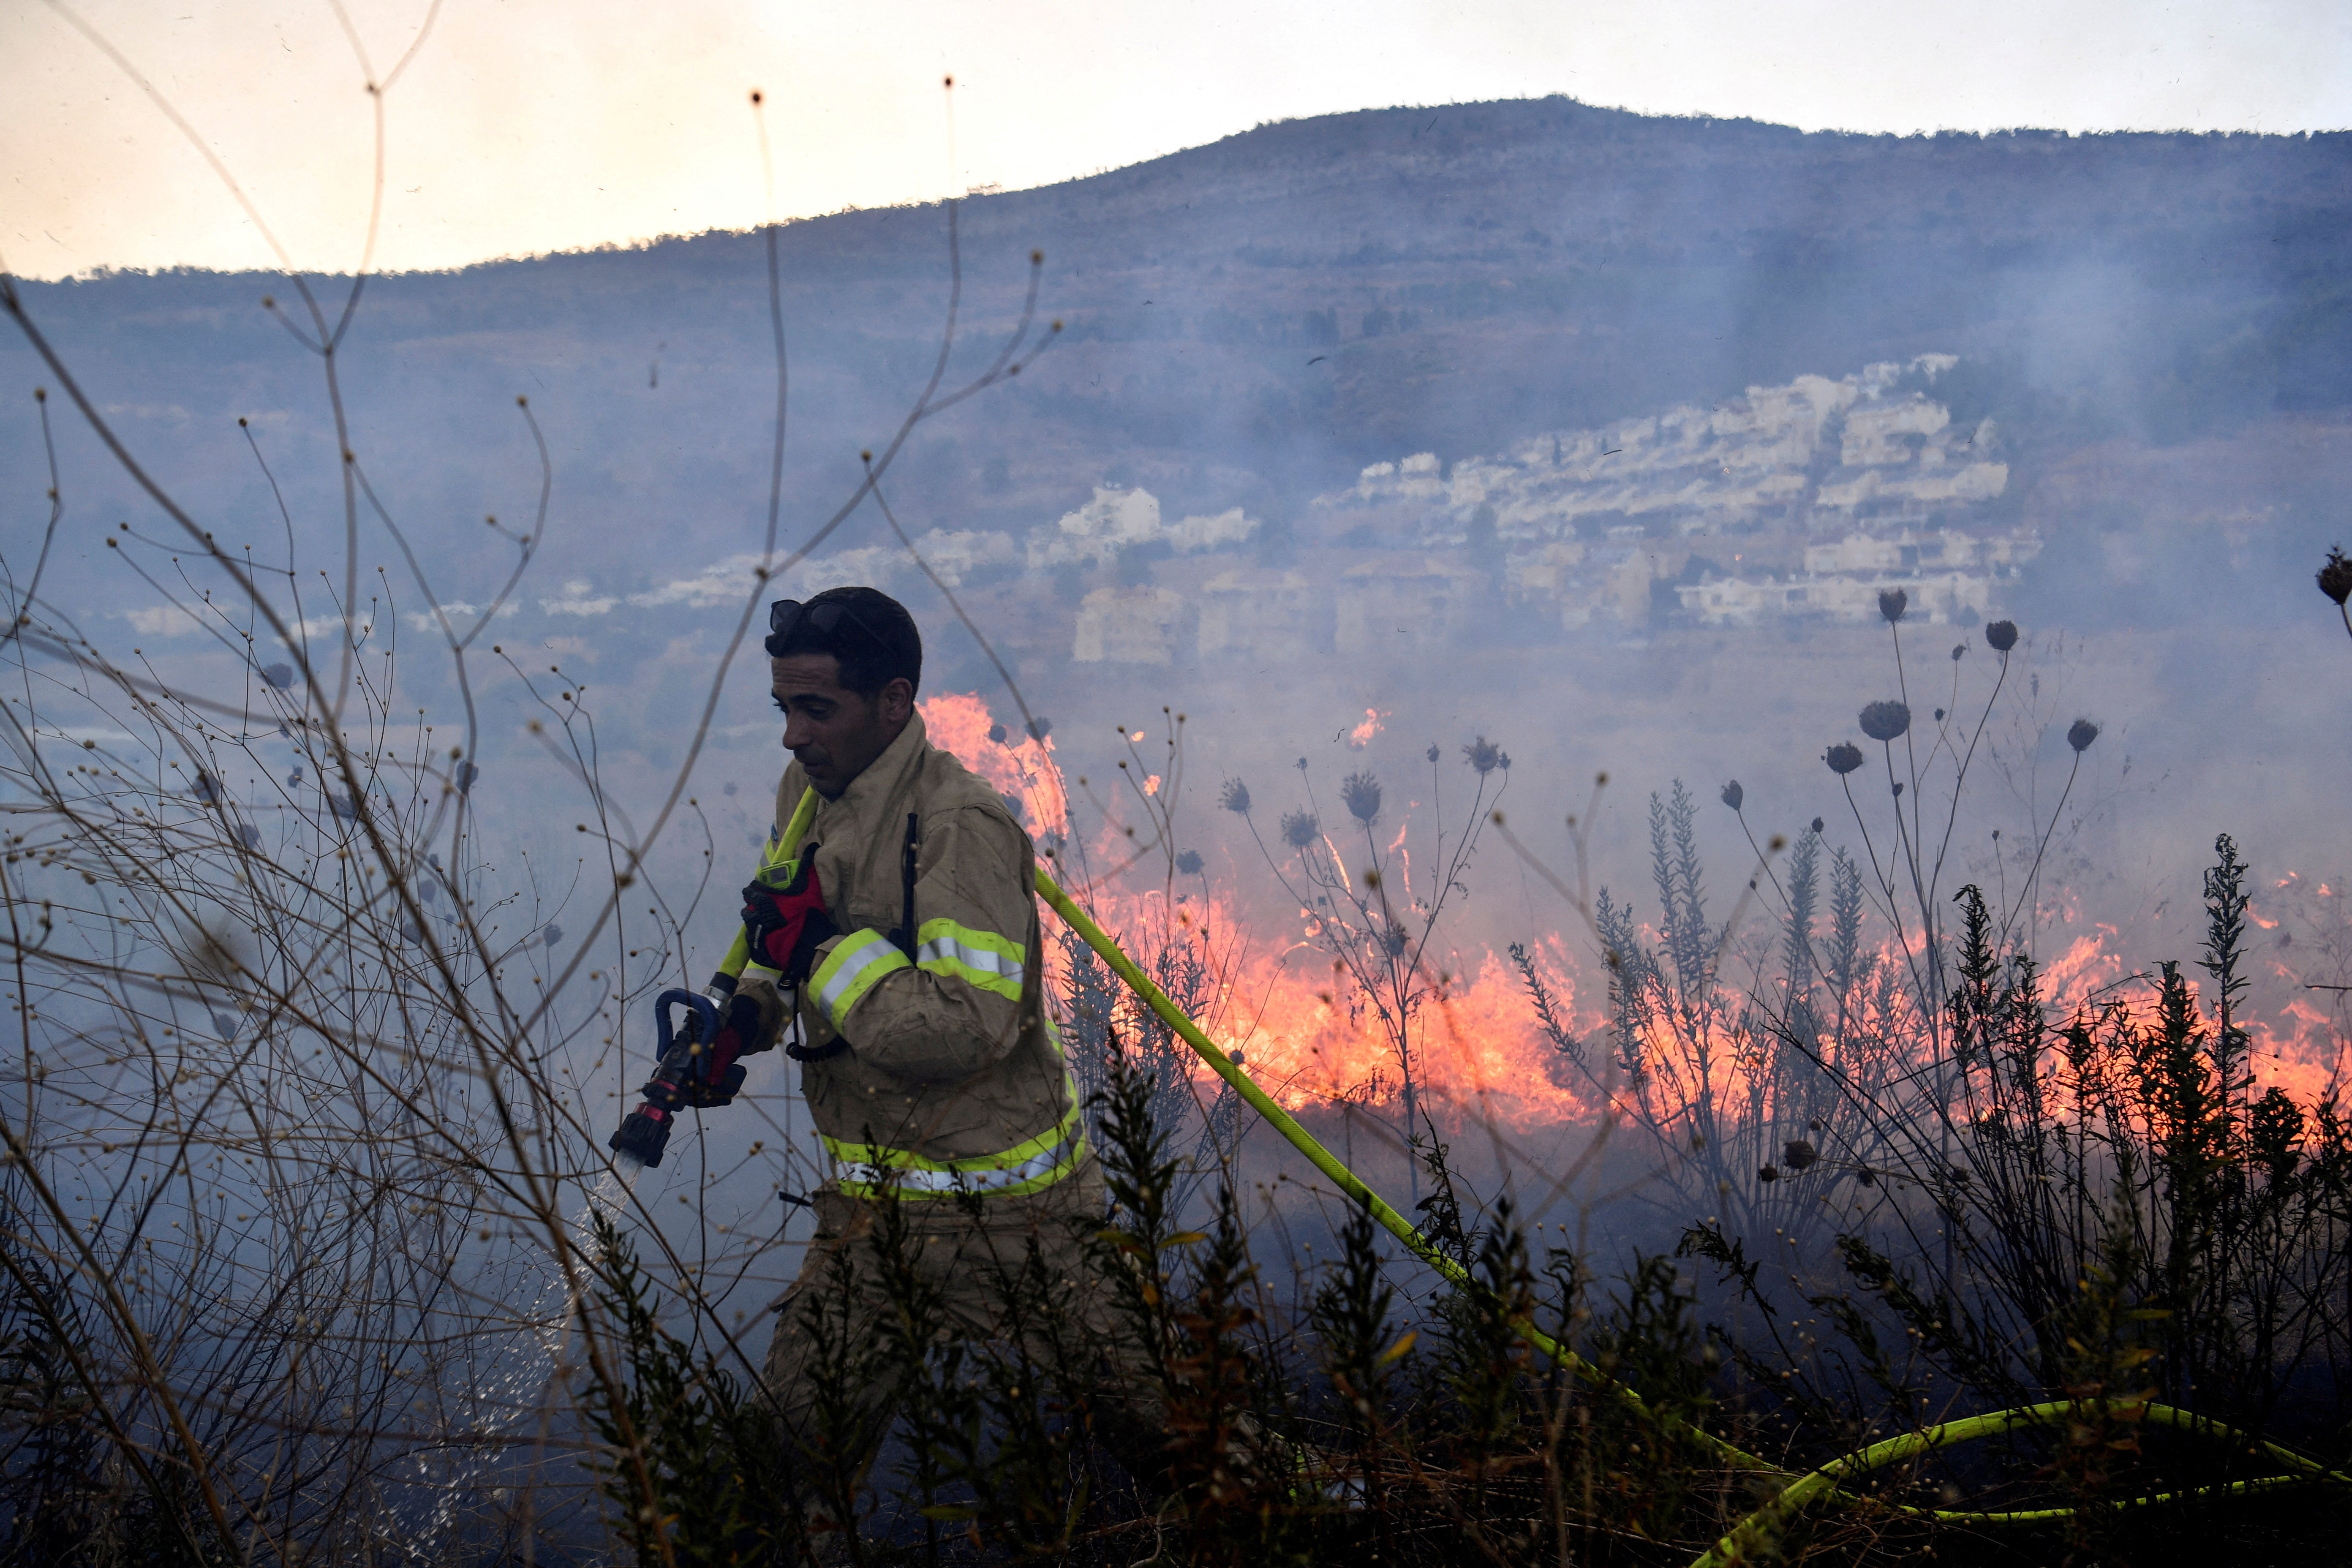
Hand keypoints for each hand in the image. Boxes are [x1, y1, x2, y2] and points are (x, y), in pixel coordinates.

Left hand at [741, 855, 837, 983]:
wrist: (808, 947)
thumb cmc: (807, 916)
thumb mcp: (811, 889)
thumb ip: (808, 868)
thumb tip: (812, 846)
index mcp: (765, 901)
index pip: (752, 891)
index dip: (754, 889)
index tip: (757, 889)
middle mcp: (756, 916)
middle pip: (748, 908)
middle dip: (753, 906)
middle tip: (762, 906)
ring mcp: (756, 935)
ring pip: (748, 925)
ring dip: (754, 922)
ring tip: (762, 922)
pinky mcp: (758, 950)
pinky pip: (753, 942)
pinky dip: (758, 938)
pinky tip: (766, 938)